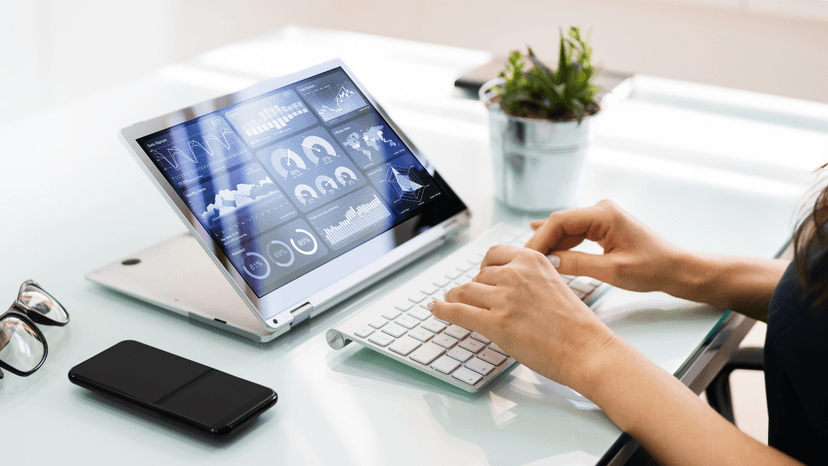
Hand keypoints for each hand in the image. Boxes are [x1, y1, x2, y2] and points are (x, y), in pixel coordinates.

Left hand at [432, 244, 616, 390]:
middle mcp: (515, 274)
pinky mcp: (496, 323)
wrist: (587, 349)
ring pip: (465, 291)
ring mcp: (504, 298)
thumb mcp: (553, 284)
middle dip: (474, 289)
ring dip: (457, 299)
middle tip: (473, 300)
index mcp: (532, 260)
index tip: (479, 276)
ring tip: (452, 304)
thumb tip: (500, 283)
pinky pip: (459, 311)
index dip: (483, 268)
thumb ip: (528, 279)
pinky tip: (436, 310)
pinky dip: (443, 310)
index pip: (493, 255)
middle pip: (478, 276)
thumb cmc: (575, 325)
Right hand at [524, 199, 686, 294]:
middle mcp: (600, 209)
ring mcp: (601, 216)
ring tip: (530, 261)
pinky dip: (561, 243)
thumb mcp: (612, 271)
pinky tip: (543, 246)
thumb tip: (547, 262)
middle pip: (559, 223)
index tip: (525, 258)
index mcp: (604, 214)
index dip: (539, 239)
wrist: (676, 268)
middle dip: (541, 242)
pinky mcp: (602, 226)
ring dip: (550, 244)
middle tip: (522, 263)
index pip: (559, 221)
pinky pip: (575, 233)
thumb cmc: (652, 269)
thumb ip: (577, 264)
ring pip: (565, 228)